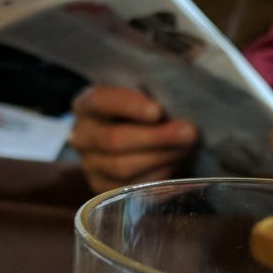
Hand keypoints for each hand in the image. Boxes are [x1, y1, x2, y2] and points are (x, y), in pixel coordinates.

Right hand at [70, 85, 197, 193]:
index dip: (129, 106)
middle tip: (189, 132)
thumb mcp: (149, 88)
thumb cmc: (148, 106)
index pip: (102, 101)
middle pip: (114, 140)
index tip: (158, 111)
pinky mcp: (106, 190)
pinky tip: (177, 164)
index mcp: (88, 104)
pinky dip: (159, 177)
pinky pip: (132, 189)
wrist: (145, 136)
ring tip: (187, 147)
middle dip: (156, 137)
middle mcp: (82, 136)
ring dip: (161, 157)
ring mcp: (91, 166)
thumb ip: (159, 82)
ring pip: (123, 168)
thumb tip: (181, 84)